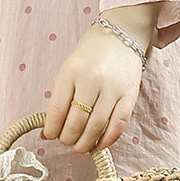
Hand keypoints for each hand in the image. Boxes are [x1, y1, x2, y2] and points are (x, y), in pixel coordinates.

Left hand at [40, 8, 158, 155]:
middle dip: (68, 139)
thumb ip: (62, 95)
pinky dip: (108, 139)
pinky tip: (99, 145)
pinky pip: (119, 124)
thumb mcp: (69, 67)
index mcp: (71, 72)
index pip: (57, 109)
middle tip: (66, 142)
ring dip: (85, 143)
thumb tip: (52, 128)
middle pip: (76, 122)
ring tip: (79, 147)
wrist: (121, 34)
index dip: (52, 129)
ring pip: (96, 126)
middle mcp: (91, 80)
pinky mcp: (130, 95)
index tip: (49, 136)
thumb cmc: (91, 53)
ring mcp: (112, 88)